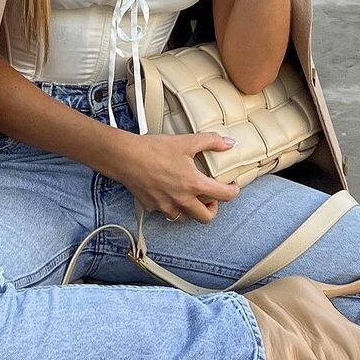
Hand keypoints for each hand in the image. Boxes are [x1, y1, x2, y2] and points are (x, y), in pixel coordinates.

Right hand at [114, 131, 240, 222]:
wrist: (126, 157)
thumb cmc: (154, 149)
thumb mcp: (186, 141)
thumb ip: (211, 142)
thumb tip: (229, 143)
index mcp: (194, 184)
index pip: (223, 196)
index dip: (233, 192)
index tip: (233, 187)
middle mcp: (182, 200)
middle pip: (206, 217)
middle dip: (212, 209)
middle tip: (210, 197)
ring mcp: (166, 206)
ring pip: (185, 217)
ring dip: (191, 208)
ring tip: (189, 194)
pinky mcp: (152, 207)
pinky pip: (167, 211)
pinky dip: (171, 204)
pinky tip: (168, 190)